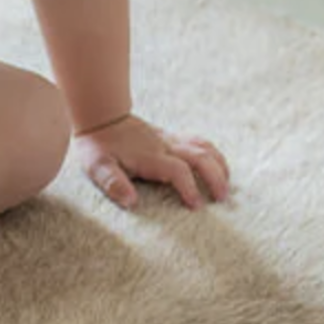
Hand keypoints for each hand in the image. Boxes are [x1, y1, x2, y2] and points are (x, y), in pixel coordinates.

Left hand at [75, 113, 229, 208]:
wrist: (100, 116)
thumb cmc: (98, 145)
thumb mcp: (97, 166)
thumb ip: (113, 183)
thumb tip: (131, 202)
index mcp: (149, 156)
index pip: (178, 171)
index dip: (189, 188)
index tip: (196, 206)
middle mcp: (164, 146)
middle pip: (200, 157)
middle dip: (216, 178)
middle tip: (222, 198)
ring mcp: (169, 139)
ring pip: (204, 147)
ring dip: (219, 166)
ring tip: (226, 185)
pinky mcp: (170, 136)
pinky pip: (198, 142)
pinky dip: (212, 154)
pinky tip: (217, 167)